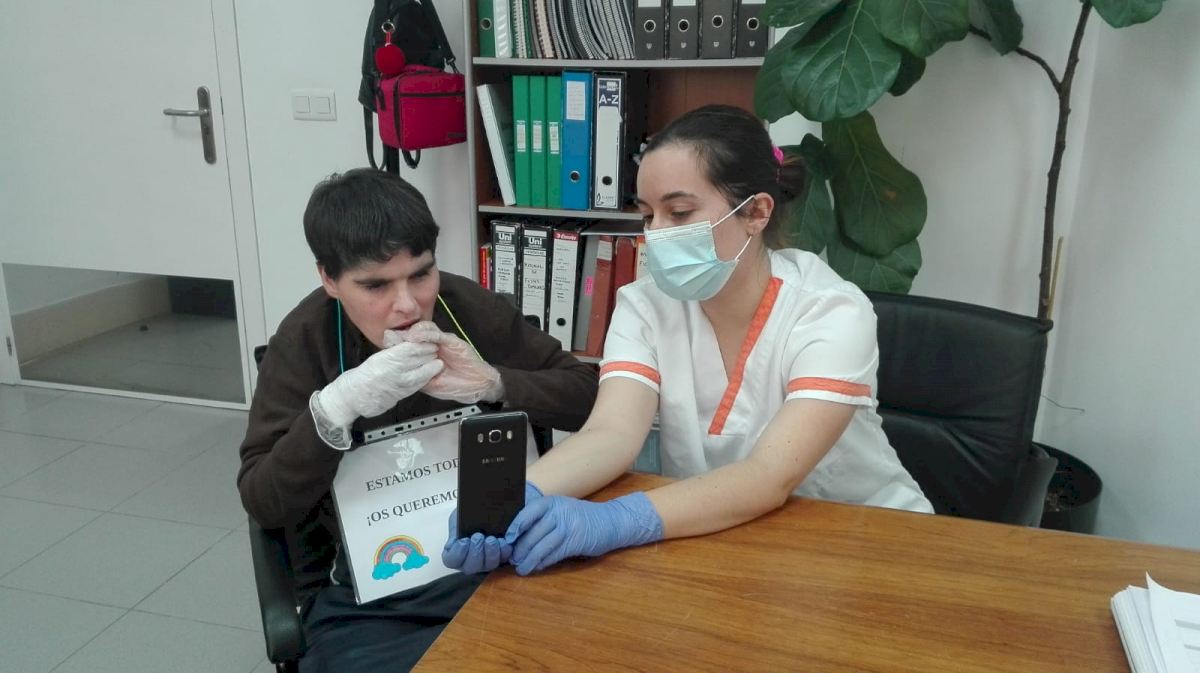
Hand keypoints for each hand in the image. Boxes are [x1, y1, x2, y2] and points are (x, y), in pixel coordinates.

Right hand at [314, 340, 443, 427]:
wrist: (355, 397)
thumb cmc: (364, 375)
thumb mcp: (378, 358)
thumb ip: (394, 352)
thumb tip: (410, 344)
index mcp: (388, 359)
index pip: (412, 348)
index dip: (423, 344)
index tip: (429, 340)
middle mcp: (396, 371)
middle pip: (420, 359)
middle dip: (430, 353)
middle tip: (436, 348)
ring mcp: (401, 384)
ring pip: (424, 372)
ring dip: (432, 366)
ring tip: (437, 360)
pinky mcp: (404, 394)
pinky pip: (420, 384)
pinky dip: (427, 377)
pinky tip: (431, 373)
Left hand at [391, 321, 503, 403]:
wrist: (476, 384)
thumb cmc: (454, 386)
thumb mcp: (430, 383)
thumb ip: (417, 375)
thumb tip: (399, 373)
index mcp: (424, 357)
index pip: (408, 347)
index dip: (397, 345)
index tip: (385, 346)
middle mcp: (431, 347)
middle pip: (414, 336)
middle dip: (401, 336)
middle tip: (389, 337)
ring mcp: (441, 343)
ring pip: (424, 331)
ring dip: (412, 332)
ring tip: (403, 336)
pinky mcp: (451, 341)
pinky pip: (437, 334)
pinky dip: (426, 334)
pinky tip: (416, 336)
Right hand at [443, 482, 543, 572]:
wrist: (487, 509)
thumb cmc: (469, 515)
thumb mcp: (458, 517)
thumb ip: (456, 526)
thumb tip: (461, 532)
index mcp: (456, 551)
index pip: (452, 560)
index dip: (458, 553)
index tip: (464, 541)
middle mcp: (470, 561)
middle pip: (470, 567)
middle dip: (475, 552)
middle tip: (478, 537)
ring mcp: (486, 561)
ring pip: (488, 565)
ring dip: (490, 552)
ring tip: (492, 539)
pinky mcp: (501, 557)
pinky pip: (503, 559)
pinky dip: (503, 551)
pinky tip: (503, 541)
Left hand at [507, 491, 662, 575]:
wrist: (611, 521)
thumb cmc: (581, 518)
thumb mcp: (562, 510)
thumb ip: (543, 519)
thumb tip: (517, 536)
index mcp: (552, 502)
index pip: (528, 511)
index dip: (516, 525)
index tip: (508, 538)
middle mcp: (559, 512)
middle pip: (533, 532)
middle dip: (520, 549)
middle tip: (512, 560)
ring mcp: (569, 526)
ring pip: (542, 546)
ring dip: (529, 560)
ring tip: (522, 568)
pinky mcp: (576, 541)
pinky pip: (554, 554)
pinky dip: (543, 562)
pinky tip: (537, 567)